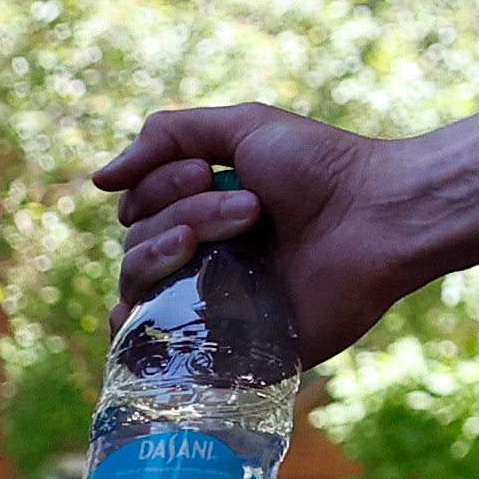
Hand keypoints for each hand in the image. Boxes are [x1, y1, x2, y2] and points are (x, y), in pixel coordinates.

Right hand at [95, 103, 425, 365]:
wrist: (380, 215)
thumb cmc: (322, 167)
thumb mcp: (245, 127)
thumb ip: (170, 135)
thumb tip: (99, 179)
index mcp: (203, 209)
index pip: (138, 208)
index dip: (159, 188)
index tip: (203, 170)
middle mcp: (203, 256)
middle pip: (137, 246)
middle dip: (179, 215)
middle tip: (247, 207)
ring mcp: (214, 302)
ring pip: (141, 289)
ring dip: (167, 256)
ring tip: (224, 237)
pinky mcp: (233, 344)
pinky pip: (159, 351)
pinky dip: (135, 335)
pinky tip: (138, 315)